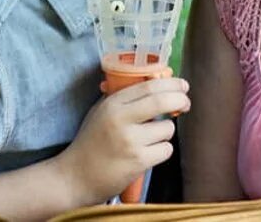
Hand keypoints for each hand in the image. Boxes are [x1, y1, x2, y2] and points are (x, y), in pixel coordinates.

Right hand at [53, 77, 190, 204]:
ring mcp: (130, 141)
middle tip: (185, 104)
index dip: (171, 83)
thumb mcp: (100, 112)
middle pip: (162, 101)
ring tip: (150, 138)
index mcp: (112, 104)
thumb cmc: (90, 143)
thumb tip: (154, 83)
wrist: (75, 177)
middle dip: (180, 100)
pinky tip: (148, 154)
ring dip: (165, 132)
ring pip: (167, 128)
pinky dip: (161, 151)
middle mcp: (121, 119)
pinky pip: (166, 150)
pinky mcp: (138, 162)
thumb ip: (123, 98)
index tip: (182, 86)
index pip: (149, 86)